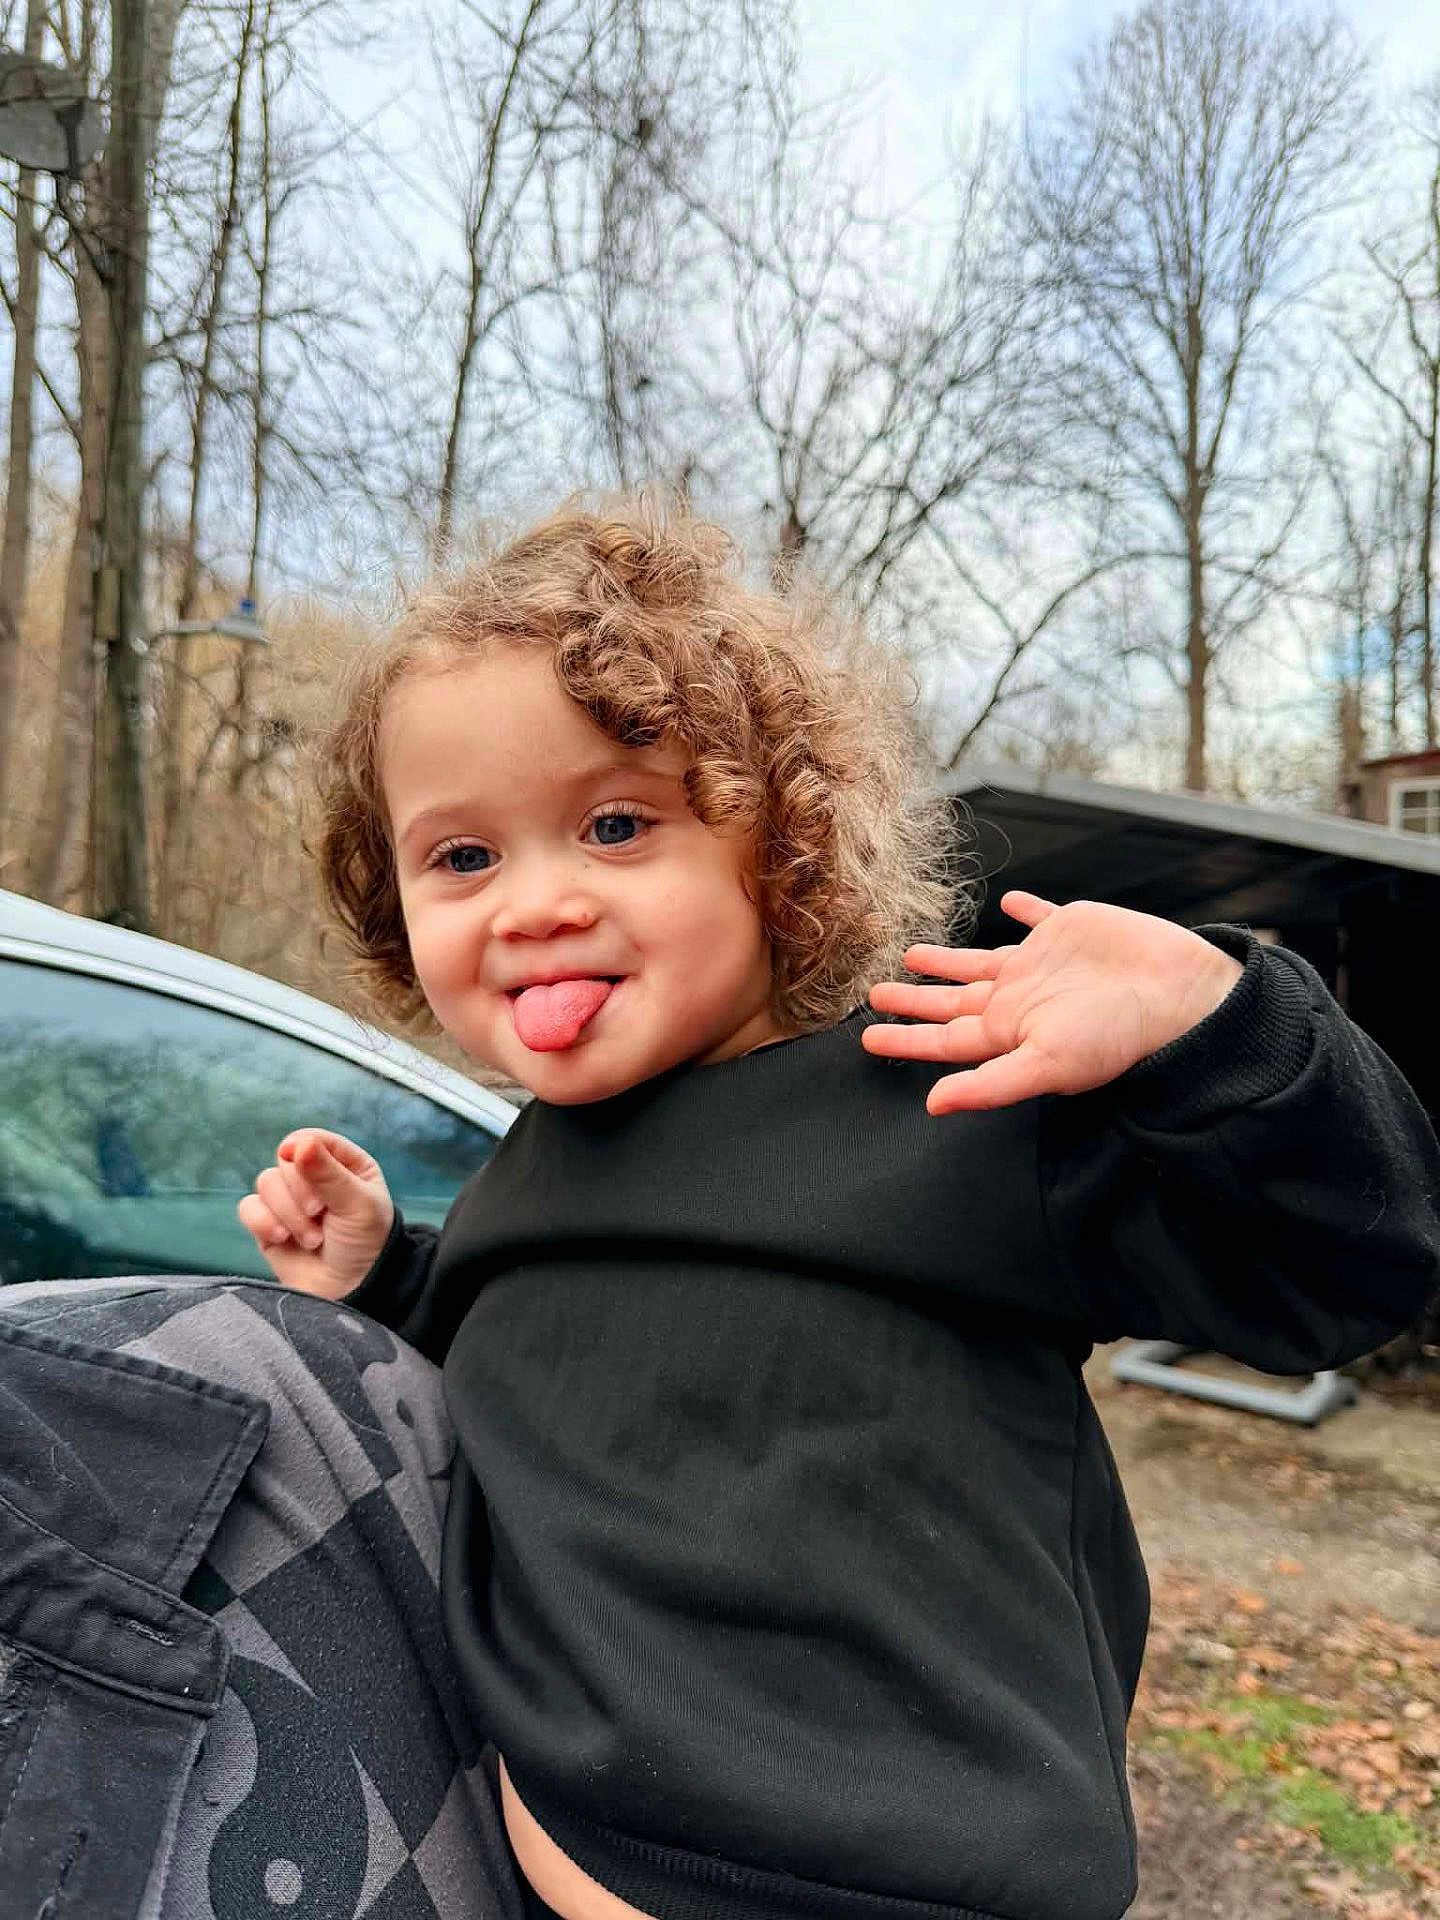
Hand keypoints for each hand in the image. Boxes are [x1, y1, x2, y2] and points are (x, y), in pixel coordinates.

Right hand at [237, 1130, 394, 1297]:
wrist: (352, 1292)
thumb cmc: (366, 1244)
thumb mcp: (357, 1206)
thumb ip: (328, 1174)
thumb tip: (299, 1144)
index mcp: (345, 1164)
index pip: (312, 1140)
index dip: (303, 1148)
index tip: (299, 1158)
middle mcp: (315, 1178)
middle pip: (286, 1162)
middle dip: (300, 1191)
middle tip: (319, 1214)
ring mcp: (289, 1202)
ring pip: (266, 1183)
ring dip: (287, 1213)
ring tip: (312, 1239)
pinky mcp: (268, 1225)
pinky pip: (248, 1207)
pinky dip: (262, 1221)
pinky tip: (282, 1238)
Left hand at [862, 891, 1244, 1114]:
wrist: (1180, 992)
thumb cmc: (1118, 1036)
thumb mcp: (1047, 1064)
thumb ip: (990, 1084)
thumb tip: (935, 1106)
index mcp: (1010, 1030)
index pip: (943, 1038)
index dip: (905, 1038)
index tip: (867, 1038)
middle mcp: (1021, 998)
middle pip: (953, 1001)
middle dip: (915, 1001)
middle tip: (876, 995)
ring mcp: (1045, 964)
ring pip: (982, 962)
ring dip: (949, 960)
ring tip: (915, 954)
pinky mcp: (1072, 930)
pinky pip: (1038, 917)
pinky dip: (1022, 910)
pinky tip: (1007, 902)